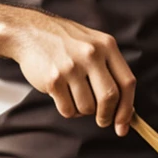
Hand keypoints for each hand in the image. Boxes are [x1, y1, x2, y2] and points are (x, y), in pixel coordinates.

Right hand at [9, 10, 135, 136]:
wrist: (29, 32)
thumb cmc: (65, 42)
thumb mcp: (93, 44)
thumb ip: (110, 69)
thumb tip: (125, 108)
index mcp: (106, 46)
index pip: (127, 83)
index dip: (127, 109)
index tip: (123, 125)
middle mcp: (91, 54)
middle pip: (109, 98)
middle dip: (107, 116)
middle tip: (102, 121)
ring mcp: (71, 67)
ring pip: (87, 107)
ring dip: (82, 110)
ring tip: (74, 96)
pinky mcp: (53, 80)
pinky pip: (68, 110)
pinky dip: (67, 109)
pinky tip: (61, 95)